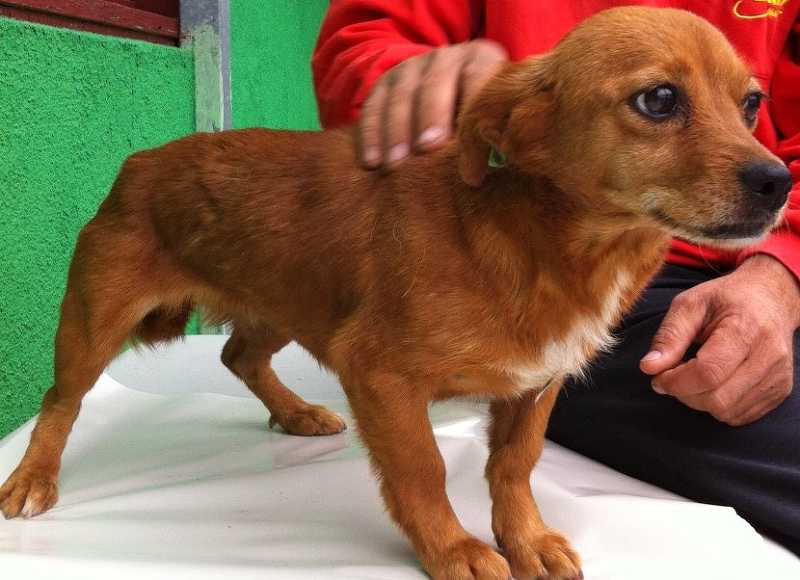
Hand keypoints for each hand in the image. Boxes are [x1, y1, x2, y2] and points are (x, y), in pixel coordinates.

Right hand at [358, 40, 507, 168]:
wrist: (448, 101)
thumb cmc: (478, 123)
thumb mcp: (491, 122)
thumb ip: (491, 137)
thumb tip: (489, 170)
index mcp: (481, 58)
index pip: (478, 79)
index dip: (474, 118)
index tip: (471, 163)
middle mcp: (445, 57)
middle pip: (435, 83)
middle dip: (431, 116)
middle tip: (428, 148)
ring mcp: (411, 67)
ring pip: (401, 96)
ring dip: (397, 132)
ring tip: (396, 165)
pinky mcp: (384, 83)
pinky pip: (373, 107)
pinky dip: (371, 135)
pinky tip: (371, 162)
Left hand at [640, 255, 799, 425]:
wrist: (770, 298)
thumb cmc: (726, 299)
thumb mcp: (690, 305)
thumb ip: (669, 336)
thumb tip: (648, 368)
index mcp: (746, 329)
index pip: (708, 373)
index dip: (676, 382)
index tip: (658, 377)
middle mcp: (769, 357)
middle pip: (718, 399)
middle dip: (685, 394)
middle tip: (672, 376)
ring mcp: (778, 377)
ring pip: (727, 412)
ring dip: (700, 401)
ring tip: (693, 377)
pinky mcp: (779, 391)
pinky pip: (740, 416)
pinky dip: (718, 406)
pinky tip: (713, 384)